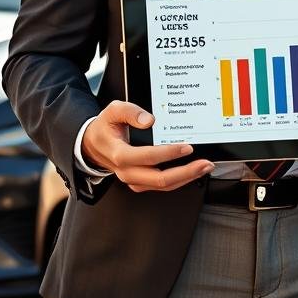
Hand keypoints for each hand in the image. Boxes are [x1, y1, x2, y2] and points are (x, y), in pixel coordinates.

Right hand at [80, 100, 213, 191]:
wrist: (93, 145)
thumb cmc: (105, 127)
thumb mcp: (113, 111)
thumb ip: (130, 111)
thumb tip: (149, 119)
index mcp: (119, 154)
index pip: (147, 157)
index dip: (168, 154)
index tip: (186, 147)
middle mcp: (127, 171)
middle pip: (159, 179)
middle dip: (185, 172)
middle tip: (204, 163)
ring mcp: (133, 179)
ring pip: (162, 186)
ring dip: (186, 178)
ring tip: (204, 168)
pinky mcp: (140, 182)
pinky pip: (161, 186)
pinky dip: (179, 180)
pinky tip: (191, 171)